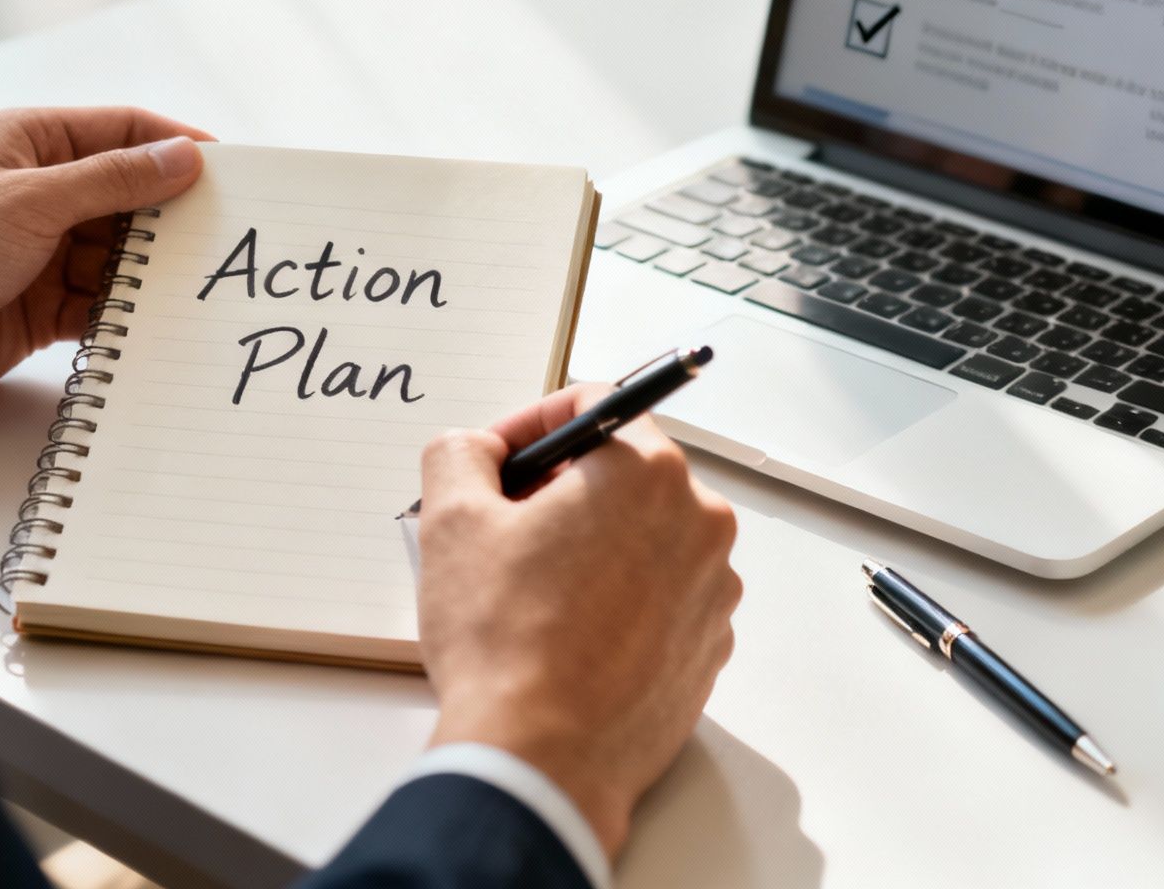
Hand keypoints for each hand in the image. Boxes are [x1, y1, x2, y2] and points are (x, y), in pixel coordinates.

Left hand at [0, 107, 213, 422]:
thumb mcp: (33, 201)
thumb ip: (114, 181)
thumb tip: (184, 159)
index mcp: (33, 143)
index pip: (125, 131)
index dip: (177, 146)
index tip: (232, 171)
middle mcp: (42, 192)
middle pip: (130, 196)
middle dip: (173, 216)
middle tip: (229, 236)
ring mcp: (43, 251)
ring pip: (121, 254)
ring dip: (151, 272)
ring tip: (199, 285)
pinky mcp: (41, 306)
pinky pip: (102, 303)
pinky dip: (126, 313)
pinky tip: (157, 324)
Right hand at [416, 386, 740, 858]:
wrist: (542, 762)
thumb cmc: (504, 643)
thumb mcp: (451, 521)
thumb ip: (461, 453)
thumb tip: (478, 449)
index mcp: (646, 472)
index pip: (596, 402)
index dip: (533, 422)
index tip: (500, 457)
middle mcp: (699, 521)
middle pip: (624, 470)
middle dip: (561, 486)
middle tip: (504, 523)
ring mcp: (713, 588)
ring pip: (645, 534)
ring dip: (592, 543)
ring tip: (530, 588)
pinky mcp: (709, 646)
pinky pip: (662, 594)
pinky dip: (620, 597)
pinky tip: (567, 632)